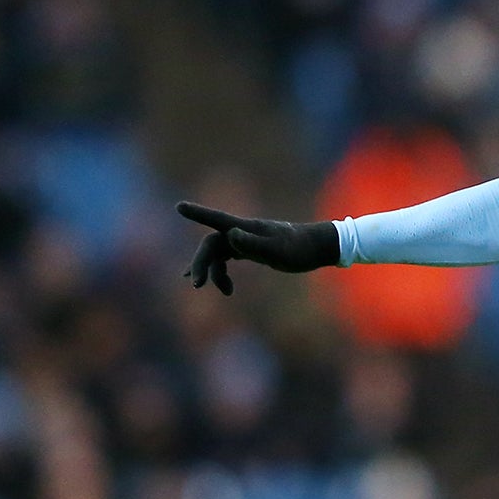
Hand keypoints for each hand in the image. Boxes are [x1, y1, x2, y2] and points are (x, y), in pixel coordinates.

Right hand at [178, 201, 339, 294]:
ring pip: (218, 253)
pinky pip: (227, 257)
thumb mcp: (277, 251)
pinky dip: (219, 269)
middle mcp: (242, 232)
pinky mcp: (251, 248)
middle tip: (197, 284)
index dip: (198, 214)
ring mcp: (246, 240)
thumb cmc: (300, 249)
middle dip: (202, 263)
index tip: (179, 206)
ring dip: (213, 271)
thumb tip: (230, 236)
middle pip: (211, 244)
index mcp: (247, 228)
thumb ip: (253, 244)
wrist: (319, 248)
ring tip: (226, 292)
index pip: (217, 220)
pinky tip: (215, 283)